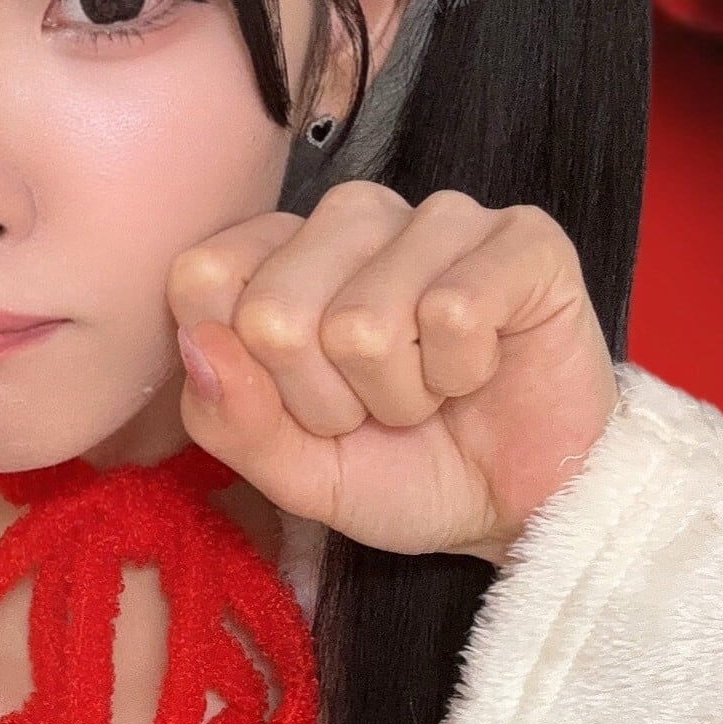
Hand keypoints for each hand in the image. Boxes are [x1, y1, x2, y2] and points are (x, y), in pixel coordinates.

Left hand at [168, 182, 619, 563]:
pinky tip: (483, 370)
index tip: (303, 406)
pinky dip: (464, 373)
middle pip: (275, 311)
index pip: (202, 279)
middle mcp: (351, 217)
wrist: (520, 506)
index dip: (250, 378)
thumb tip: (203, 342)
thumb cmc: (404, 471)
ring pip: (365, 320)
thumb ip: (229, 417)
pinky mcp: (520, 238)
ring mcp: (436, 217)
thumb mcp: (293, 472)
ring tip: (434, 392)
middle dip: (326, 400)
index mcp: (280, 253)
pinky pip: (454, 312)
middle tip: (377, 409)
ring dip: (400, 394)